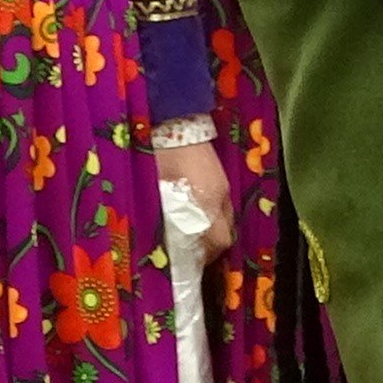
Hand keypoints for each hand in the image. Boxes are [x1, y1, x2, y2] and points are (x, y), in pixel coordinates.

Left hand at [155, 136, 234, 261]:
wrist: (174, 118)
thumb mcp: (154, 188)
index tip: (190, 265)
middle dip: (212, 248)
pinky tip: (197, 213)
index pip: (215, 241)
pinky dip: (214, 215)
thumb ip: (160, 214)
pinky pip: (224, 205)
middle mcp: (219, 196)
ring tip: (194, 236)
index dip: (205, 257)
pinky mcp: (220, 176)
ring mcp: (222, 185)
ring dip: (214, 232)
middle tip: (193, 254)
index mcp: (204, 201)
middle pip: (226, 235)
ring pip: (227, 220)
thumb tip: (158, 238)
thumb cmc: (158, 155)